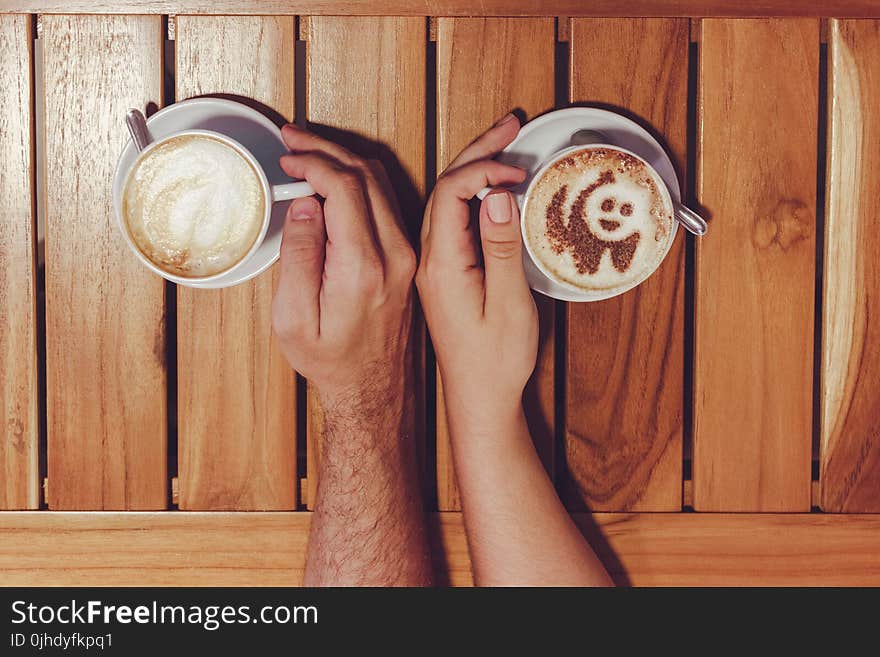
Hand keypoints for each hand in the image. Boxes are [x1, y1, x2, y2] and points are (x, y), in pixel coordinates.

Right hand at [272, 125, 415, 406]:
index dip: (312, 161)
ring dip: (344, 161)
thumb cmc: (331, 362)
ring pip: (381, 185)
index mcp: (364, 267)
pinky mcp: (410, 260)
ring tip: (308, 153)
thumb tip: (307, 203)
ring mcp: (408, 256)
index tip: (287, 155)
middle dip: (326, 149)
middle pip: (366, 176)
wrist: (375, 393)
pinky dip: (359, 182)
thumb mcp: (294, 319)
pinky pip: (388, 204)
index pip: (344, 187)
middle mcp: (395, 255)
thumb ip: (299, 256)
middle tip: (293, 139)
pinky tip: (334, 180)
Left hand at [417, 114, 536, 426]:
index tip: (516, 168)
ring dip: (473, 166)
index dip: (483, 168)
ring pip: (445, 200)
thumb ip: (502, 250)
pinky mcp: (442, 273)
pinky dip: (471, 192)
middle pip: (444, 187)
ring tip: (504, 142)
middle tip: (511, 123)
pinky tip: (489, 186)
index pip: (450, 193)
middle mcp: (429, 260)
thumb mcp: (509, 307)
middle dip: (477, 151)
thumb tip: (496, 197)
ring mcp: (433, 266)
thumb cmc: (494, 363)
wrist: (475, 400)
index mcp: (441, 265)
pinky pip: (450, 218)